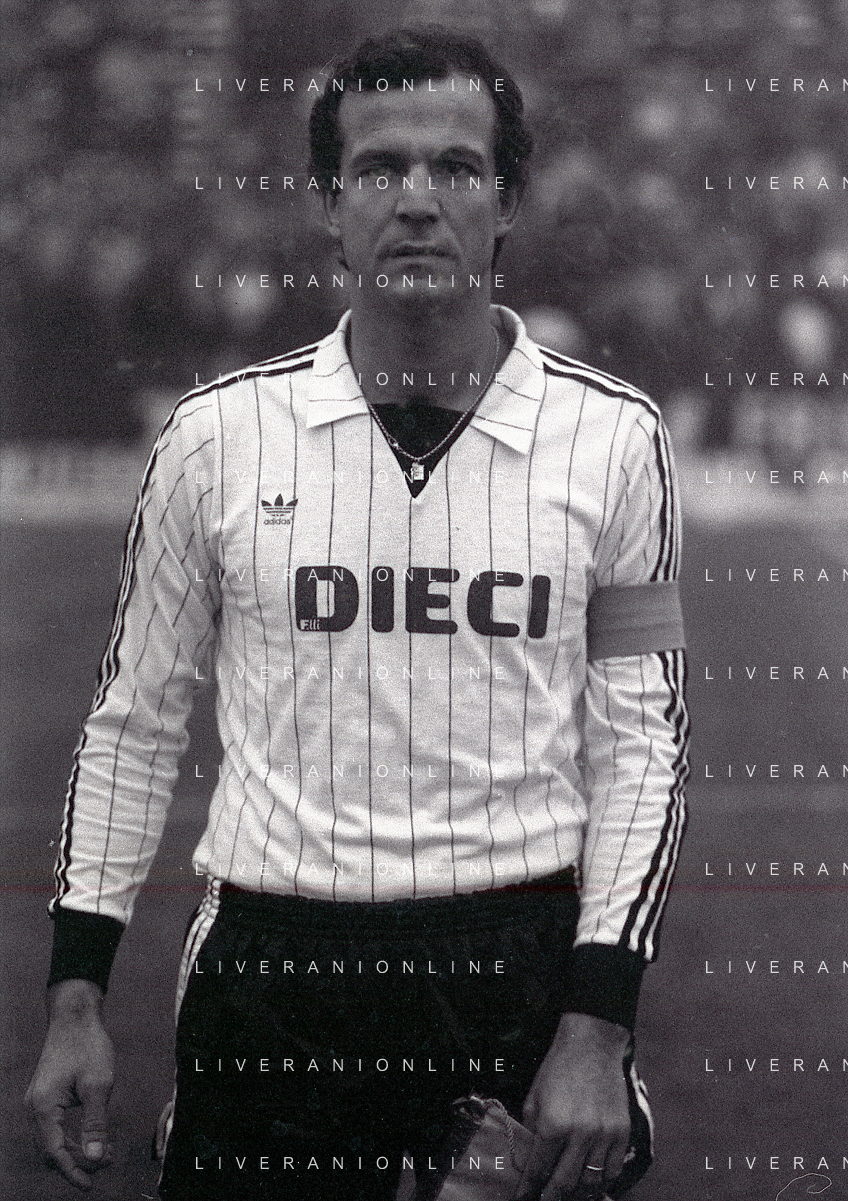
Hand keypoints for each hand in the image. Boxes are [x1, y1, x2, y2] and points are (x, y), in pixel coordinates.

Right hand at [25, 978, 114, 1188]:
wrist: (75, 1016)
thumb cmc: (87, 1045)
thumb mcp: (98, 1085)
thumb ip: (95, 1123)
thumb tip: (96, 1157)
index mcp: (44, 1106)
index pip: (55, 1151)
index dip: (73, 1171)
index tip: (90, 1185)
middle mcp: (35, 1106)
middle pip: (52, 1149)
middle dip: (78, 1161)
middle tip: (107, 1164)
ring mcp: (38, 1101)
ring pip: (53, 1139)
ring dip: (76, 1149)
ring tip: (106, 1152)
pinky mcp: (45, 1095)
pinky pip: (54, 1126)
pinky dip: (72, 1136)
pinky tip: (93, 1136)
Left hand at [516, 1011, 630, 1200]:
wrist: (592, 1044)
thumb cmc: (558, 1068)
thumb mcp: (534, 1097)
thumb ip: (531, 1131)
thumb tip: (529, 1161)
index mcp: (553, 1124)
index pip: (539, 1170)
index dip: (529, 1190)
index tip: (523, 1199)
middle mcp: (580, 1133)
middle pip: (565, 1184)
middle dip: (551, 1198)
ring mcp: (604, 1135)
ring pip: (590, 1182)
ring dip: (577, 1194)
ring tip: (567, 1196)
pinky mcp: (621, 1132)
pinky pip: (613, 1170)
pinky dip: (602, 1182)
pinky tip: (592, 1184)